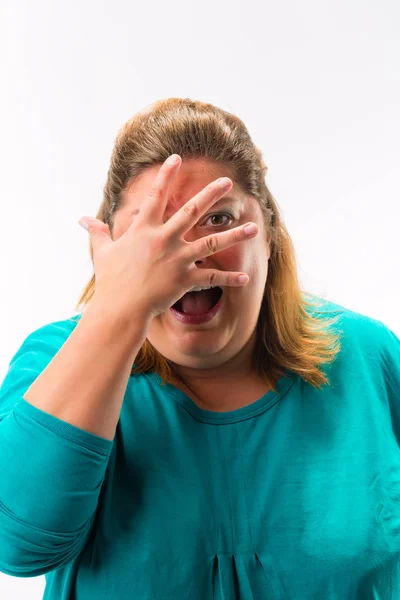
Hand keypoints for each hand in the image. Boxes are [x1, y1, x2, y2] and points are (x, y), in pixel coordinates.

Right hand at [78, 154, 257, 319]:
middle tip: (227, 181)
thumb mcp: (102, 252)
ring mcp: (178, 258)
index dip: (166, 175)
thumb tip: (83, 220)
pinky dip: (229, 278)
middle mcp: (165, 238)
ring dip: (234, 234)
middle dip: (211, 193)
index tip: (177, 159)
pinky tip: (245, 276)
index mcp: (144, 229)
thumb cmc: (111, 280)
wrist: (120, 307)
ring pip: (212, 242)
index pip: (156, 195)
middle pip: (193, 210)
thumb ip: (98, 233)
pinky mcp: (186, 279)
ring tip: (254, 227)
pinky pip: (212, 277)